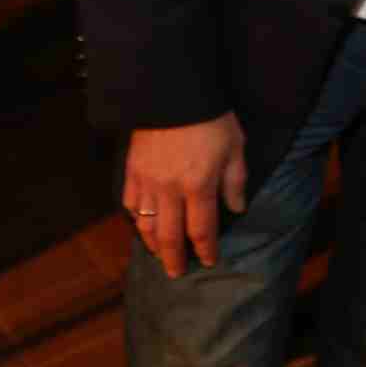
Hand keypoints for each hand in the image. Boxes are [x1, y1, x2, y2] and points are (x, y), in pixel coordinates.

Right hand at [123, 112, 247, 278]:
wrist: (173, 93)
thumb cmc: (210, 118)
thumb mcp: (235, 147)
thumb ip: (235, 181)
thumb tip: (237, 209)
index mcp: (199, 186)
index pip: (202, 229)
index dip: (205, 249)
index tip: (208, 261)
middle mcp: (170, 190)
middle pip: (170, 235)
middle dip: (174, 258)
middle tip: (176, 273)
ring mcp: (147, 182)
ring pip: (145, 224)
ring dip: (152, 244)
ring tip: (159, 254)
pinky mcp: (132, 170)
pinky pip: (128, 203)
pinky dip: (134, 218)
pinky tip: (140, 224)